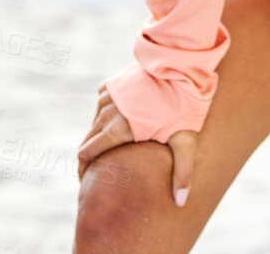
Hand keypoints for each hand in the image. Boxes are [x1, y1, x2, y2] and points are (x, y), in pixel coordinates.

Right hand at [77, 85, 198, 206]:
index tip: (85, 182)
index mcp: (119, 129)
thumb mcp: (185, 140)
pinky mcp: (111, 85)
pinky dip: (103, 118)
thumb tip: (181, 202)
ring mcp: (107, 96)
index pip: (87, 153)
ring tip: (105, 152)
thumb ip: (183, 173)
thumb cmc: (183, 105)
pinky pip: (101, 106)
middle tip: (91, 173)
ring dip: (96, 137)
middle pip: (87, 139)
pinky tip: (114, 125)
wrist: (178, 66)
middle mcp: (107, 112)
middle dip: (86, 157)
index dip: (83, 170)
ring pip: (94, 122)